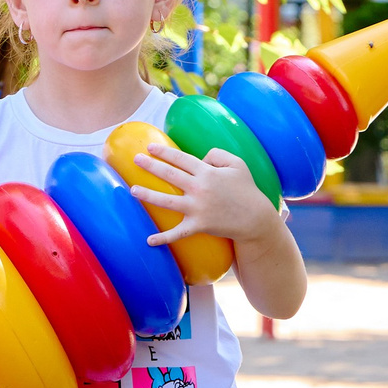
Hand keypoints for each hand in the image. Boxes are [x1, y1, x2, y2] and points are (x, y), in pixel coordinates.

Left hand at [129, 142, 283, 247]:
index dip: (164, 152)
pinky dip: (163, 238)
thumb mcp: (237, 164)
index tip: (150, 147)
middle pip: (169, 174)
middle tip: (136, 159)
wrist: (254, 218)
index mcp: (207, 172)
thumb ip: (217, 154)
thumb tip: (200, 158)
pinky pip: (177, 233)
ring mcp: (197, 207)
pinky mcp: (198, 225)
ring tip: (132, 190)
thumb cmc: (246, 189)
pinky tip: (148, 240)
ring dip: (147, 195)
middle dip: (151, 165)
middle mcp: (199, 188)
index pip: (181, 158)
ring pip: (166, 200)